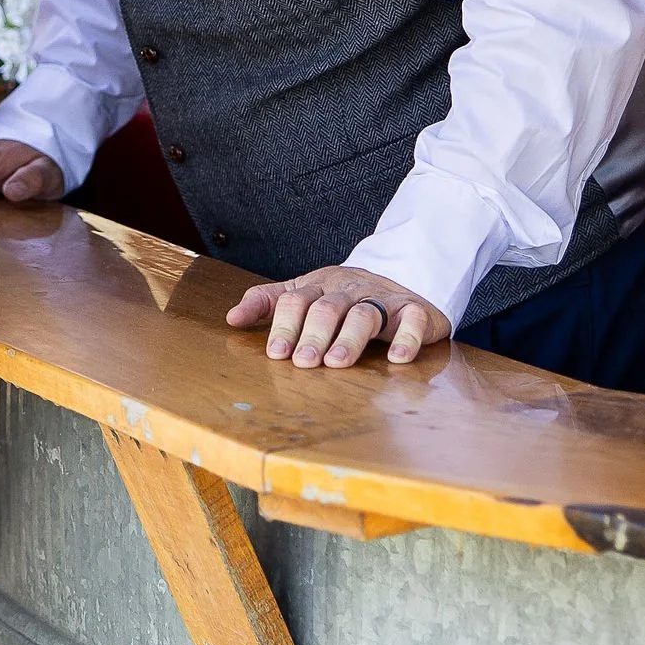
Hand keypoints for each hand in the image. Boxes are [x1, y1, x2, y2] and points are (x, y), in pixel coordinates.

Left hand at [226, 264, 450, 367]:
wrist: (402, 280)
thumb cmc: (344, 298)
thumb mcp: (304, 295)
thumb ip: (268, 304)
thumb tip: (231, 318)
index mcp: (318, 287)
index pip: (295, 300)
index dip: (284, 326)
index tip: (276, 354)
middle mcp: (348, 290)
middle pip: (326, 308)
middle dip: (312, 335)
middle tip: (303, 362)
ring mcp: (382, 298)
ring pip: (364, 313)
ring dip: (349, 338)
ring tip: (337, 363)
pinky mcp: (414, 310)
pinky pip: (412, 319)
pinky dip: (407, 337)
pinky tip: (397, 358)